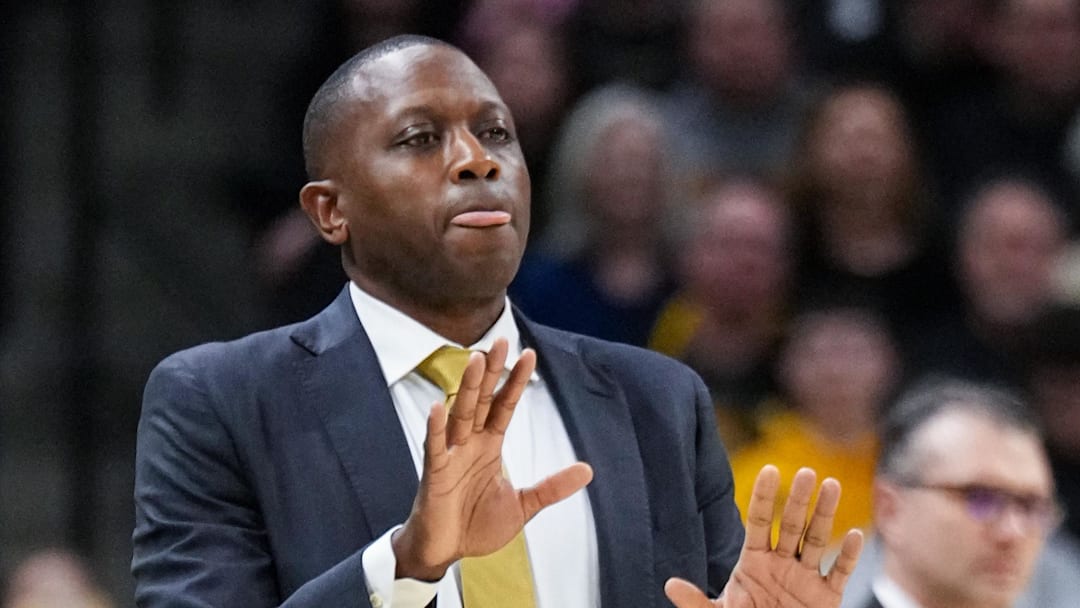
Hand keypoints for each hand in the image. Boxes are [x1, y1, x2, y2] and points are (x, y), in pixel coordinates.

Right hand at [392, 338, 592, 579]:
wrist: (445, 552)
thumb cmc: (476, 525)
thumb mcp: (523, 505)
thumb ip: (552, 487)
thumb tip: (588, 470)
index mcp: (490, 446)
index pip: (505, 406)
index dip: (516, 381)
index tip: (529, 354)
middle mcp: (470, 444)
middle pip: (482, 400)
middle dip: (492, 372)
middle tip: (501, 341)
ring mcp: (451, 456)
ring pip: (460, 415)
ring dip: (468, 388)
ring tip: (476, 361)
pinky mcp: (434, 474)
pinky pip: (435, 447)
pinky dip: (436, 427)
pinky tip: (438, 407)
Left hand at [665, 466, 862, 606]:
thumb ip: (696, 602)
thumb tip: (669, 585)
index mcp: (753, 562)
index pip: (758, 521)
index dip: (763, 496)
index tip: (769, 469)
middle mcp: (780, 564)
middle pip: (790, 525)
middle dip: (798, 499)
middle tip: (806, 471)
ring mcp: (804, 579)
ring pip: (816, 541)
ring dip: (825, 514)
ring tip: (832, 485)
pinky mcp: (825, 599)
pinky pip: (838, 573)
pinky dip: (847, 556)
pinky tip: (855, 535)